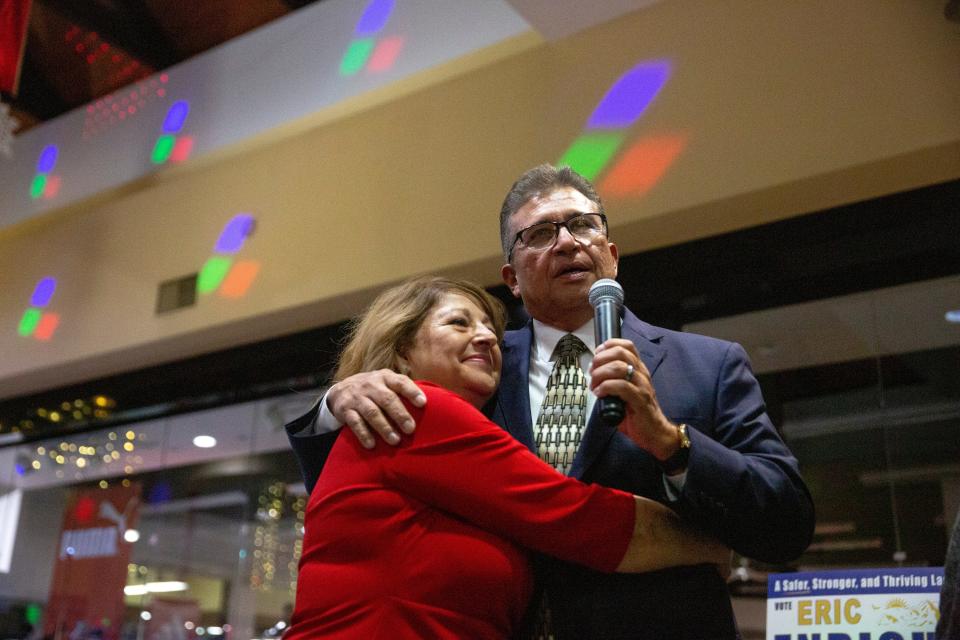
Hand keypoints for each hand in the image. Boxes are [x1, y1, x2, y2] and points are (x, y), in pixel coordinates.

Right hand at [327, 370, 425, 448]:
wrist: (339, 391)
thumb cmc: (373, 390)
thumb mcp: (386, 383)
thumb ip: (403, 390)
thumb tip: (432, 405)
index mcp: (385, 377)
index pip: (400, 382)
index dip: (412, 392)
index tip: (423, 403)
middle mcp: (371, 385)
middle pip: (387, 399)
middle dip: (400, 414)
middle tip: (410, 429)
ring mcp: (357, 397)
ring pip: (372, 412)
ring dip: (384, 427)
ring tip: (395, 440)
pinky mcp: (345, 410)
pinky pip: (355, 422)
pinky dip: (364, 434)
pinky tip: (372, 445)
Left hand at [589, 339, 678, 461]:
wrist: (656, 433)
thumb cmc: (637, 413)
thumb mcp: (623, 393)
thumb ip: (612, 381)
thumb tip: (593, 375)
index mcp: (638, 370)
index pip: (627, 346)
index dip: (609, 345)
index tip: (596, 354)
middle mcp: (642, 374)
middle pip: (620, 353)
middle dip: (600, 360)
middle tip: (592, 372)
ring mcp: (642, 386)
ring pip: (619, 367)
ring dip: (601, 374)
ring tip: (594, 386)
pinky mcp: (640, 400)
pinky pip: (622, 386)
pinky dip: (606, 387)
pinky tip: (600, 394)